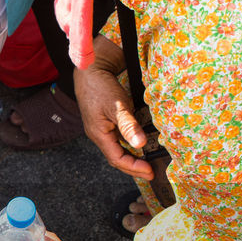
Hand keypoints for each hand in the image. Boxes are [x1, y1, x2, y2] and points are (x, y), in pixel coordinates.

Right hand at [75, 35, 152, 180]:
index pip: (117, 159)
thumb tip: (141, 146)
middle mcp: (99, 134)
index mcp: (99, 134)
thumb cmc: (101, 86)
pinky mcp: (105, 120)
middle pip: (117, 157)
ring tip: (147, 161)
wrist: (90, 68)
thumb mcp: (117, 106)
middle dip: (133, 166)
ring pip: (117, 148)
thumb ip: (128, 125)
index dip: (134, 168)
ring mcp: (101, 127)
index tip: (151, 172)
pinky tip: (139, 143)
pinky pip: (118, 138)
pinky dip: (130, 144)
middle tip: (151, 171)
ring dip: (132, 157)